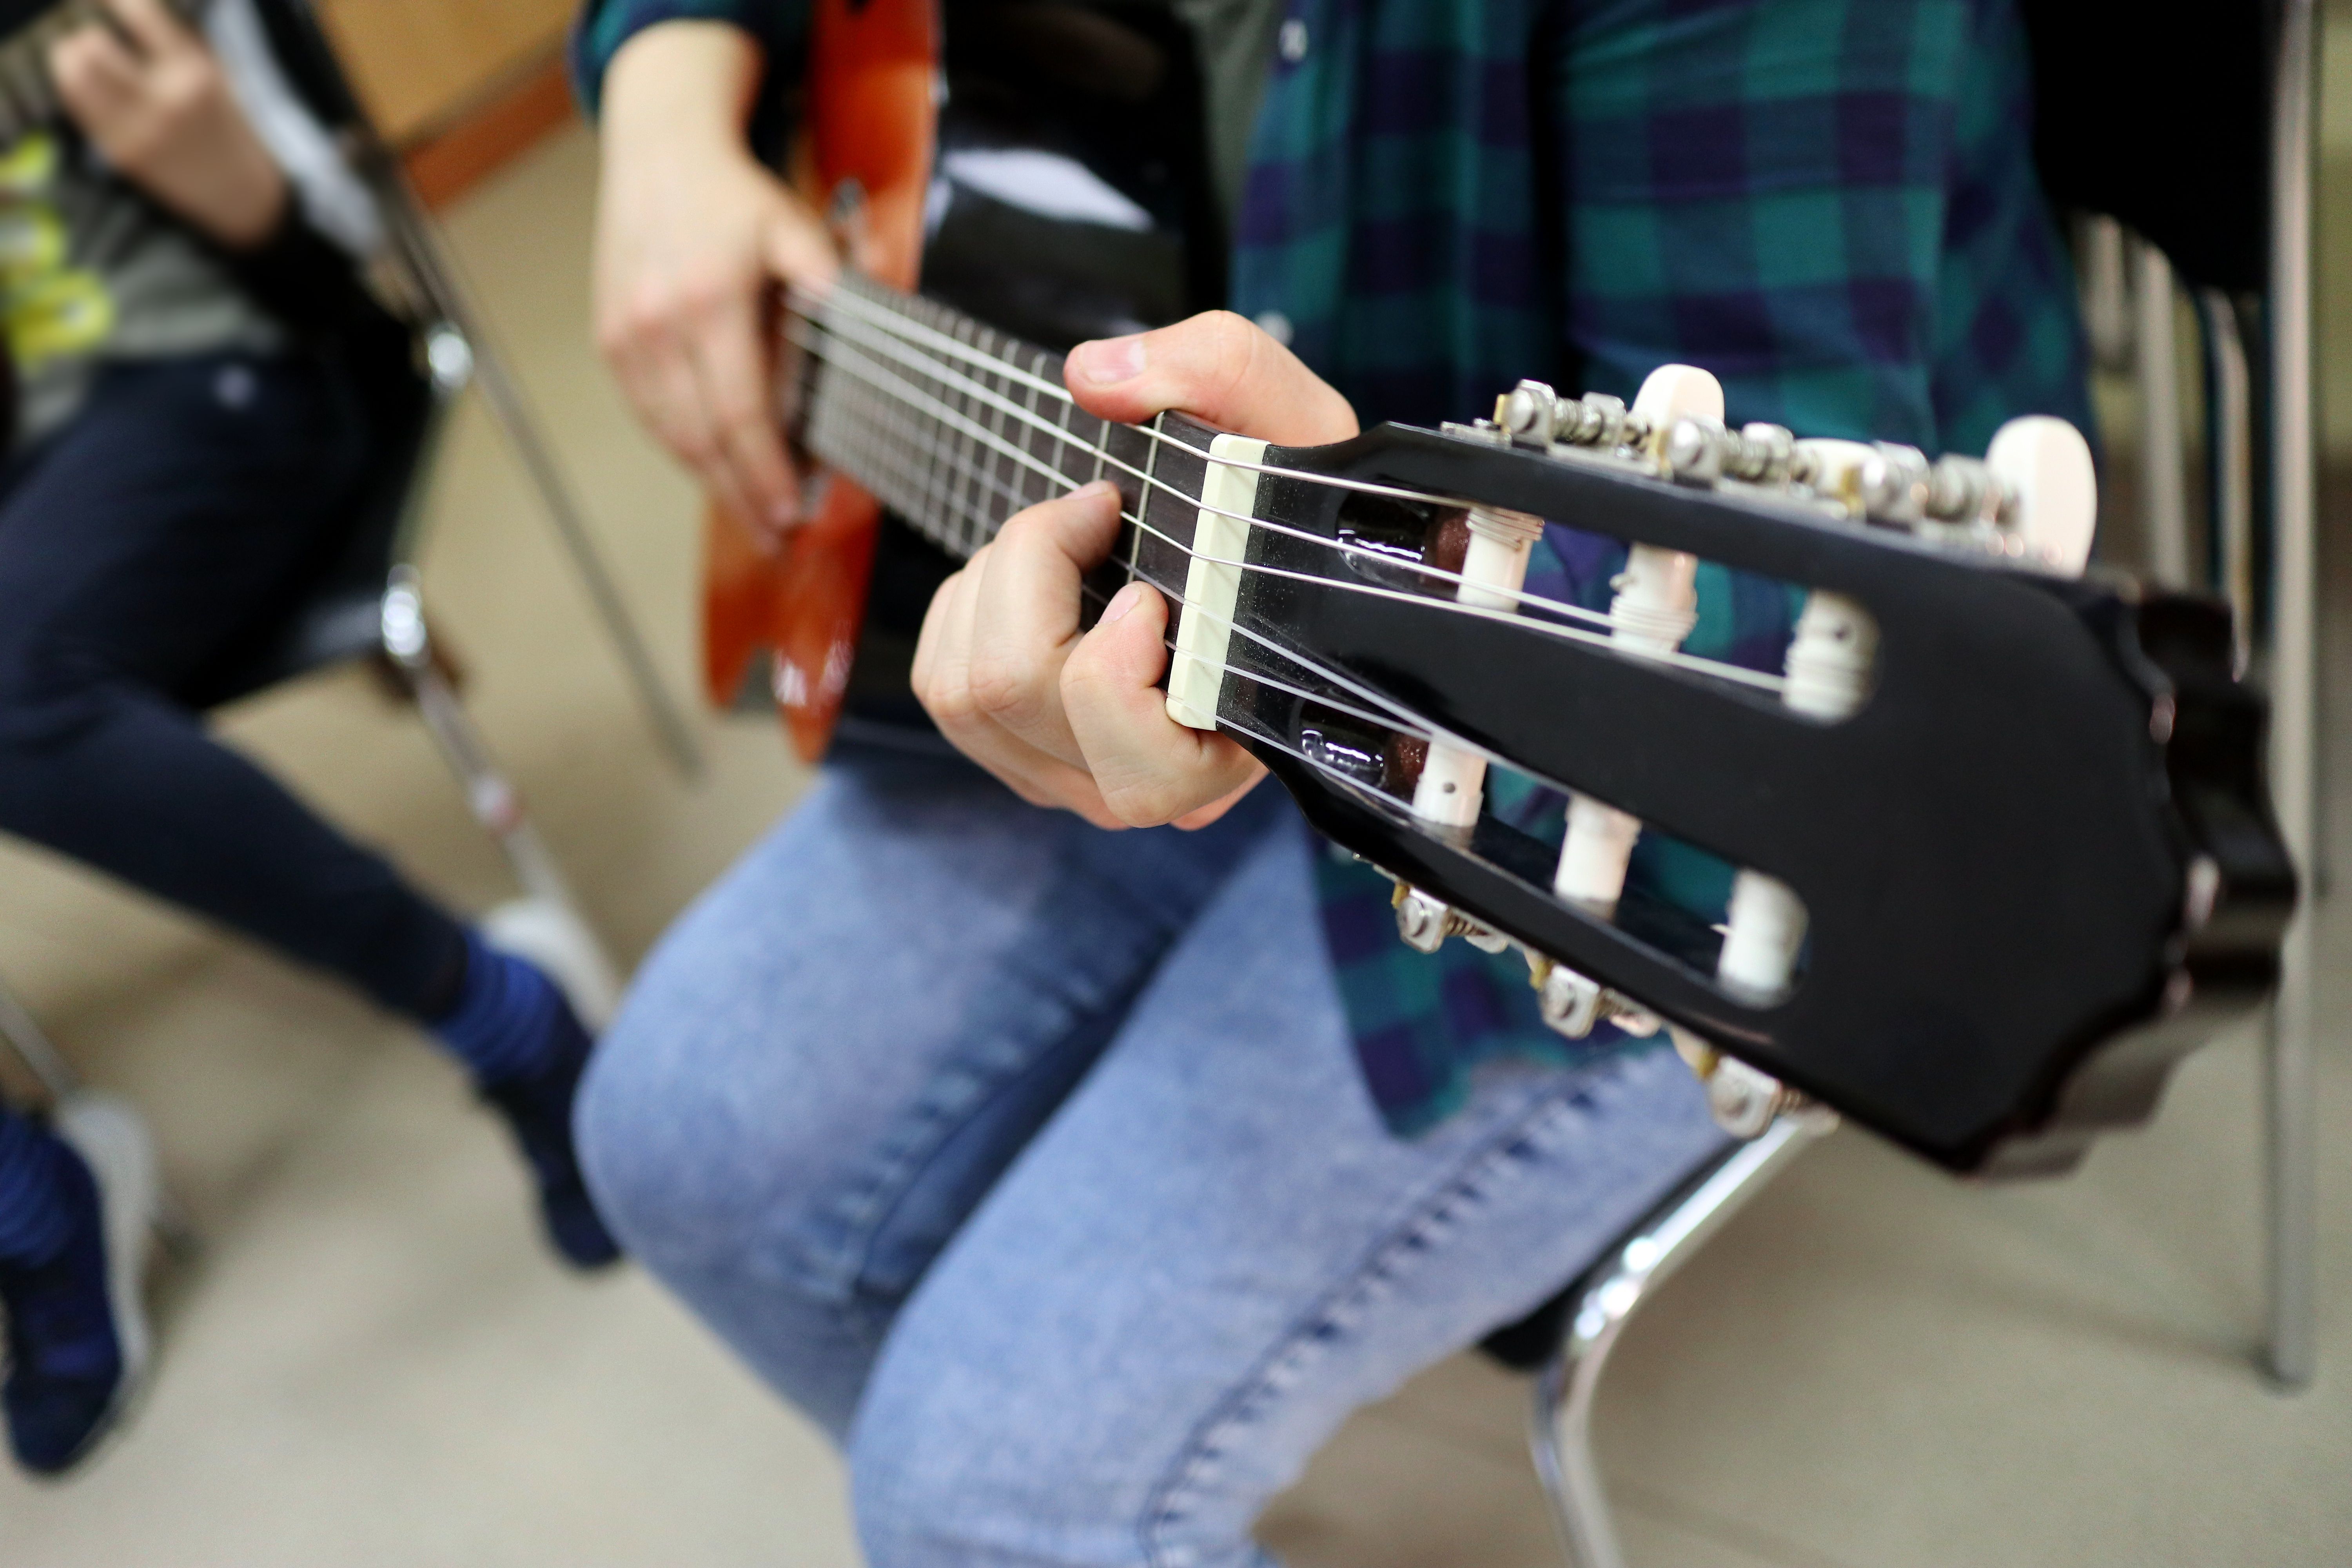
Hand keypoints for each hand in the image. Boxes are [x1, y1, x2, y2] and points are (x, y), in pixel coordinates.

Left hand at [50, 0, 286, 249]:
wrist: (244, 198)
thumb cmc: (229, 131)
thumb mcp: (218, 78)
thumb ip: (175, 45)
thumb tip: (126, 12)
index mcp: (197, 75)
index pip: (141, 13)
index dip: (119, 1)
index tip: (113, 2)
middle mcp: (166, 99)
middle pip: (93, 45)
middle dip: (89, 35)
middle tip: (96, 38)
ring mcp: (140, 129)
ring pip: (75, 74)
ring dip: (71, 58)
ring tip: (82, 58)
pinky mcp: (122, 151)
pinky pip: (79, 105)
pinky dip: (76, 87)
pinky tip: (89, 86)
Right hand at [593, 22, 837, 542]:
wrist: (657, 153)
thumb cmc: (732, 195)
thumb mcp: (791, 221)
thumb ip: (824, 270)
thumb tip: (857, 311)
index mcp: (706, 304)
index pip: (738, 414)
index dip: (764, 471)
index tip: (791, 512)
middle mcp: (655, 328)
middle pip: (700, 441)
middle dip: (741, 497)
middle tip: (778, 539)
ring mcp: (625, 339)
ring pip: (670, 436)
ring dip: (711, 484)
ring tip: (753, 520)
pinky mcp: (610, 342)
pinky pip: (649, 415)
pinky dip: (683, 449)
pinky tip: (714, 471)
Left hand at [912, 311, 1358, 828]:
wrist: (1262, 538)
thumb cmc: (1278, 490)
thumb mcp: (1282, 410)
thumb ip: (1212, 370)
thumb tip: (1094, 378)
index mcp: (1237, 735)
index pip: (1143, 763)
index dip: (1111, 661)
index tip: (1144, 585)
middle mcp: (1157, 786)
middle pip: (1014, 693)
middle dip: (1030, 570)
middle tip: (1094, 516)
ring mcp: (1083, 780)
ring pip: (964, 695)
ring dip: (992, 588)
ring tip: (1064, 546)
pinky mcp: (1026, 760)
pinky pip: (942, 691)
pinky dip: (964, 613)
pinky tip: (1030, 584)